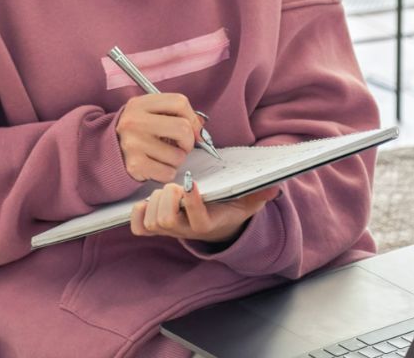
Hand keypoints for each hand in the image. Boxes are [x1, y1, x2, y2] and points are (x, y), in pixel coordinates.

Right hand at [116, 93, 205, 182]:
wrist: (110, 150)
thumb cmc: (139, 131)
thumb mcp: (151, 114)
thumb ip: (176, 115)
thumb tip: (201, 130)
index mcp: (140, 104)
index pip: (180, 102)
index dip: (193, 118)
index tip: (194, 128)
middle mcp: (134, 122)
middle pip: (183, 129)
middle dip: (188, 141)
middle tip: (180, 144)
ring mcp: (133, 144)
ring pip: (178, 155)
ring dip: (177, 158)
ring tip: (163, 154)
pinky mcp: (135, 165)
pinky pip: (169, 172)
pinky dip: (167, 171)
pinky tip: (156, 165)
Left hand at [131, 181, 281, 243]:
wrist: (215, 227)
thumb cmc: (228, 210)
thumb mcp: (246, 204)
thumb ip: (258, 196)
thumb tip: (275, 187)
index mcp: (207, 224)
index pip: (198, 220)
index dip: (192, 202)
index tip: (193, 182)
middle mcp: (185, 230)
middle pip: (166, 220)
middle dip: (169, 197)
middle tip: (176, 185)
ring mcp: (169, 231)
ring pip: (153, 221)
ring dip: (156, 201)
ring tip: (166, 190)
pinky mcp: (155, 229)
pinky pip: (138, 227)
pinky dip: (138, 212)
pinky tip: (148, 201)